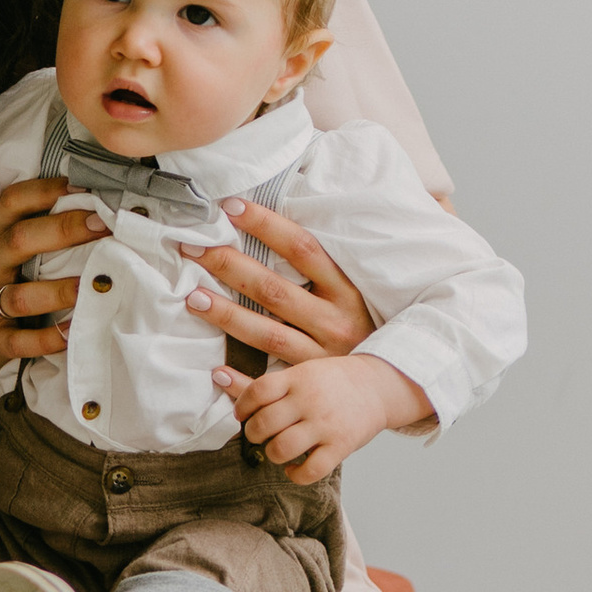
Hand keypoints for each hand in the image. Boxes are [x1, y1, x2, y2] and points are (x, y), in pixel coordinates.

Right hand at [0, 173, 104, 364]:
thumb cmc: (21, 278)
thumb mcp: (27, 248)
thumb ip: (55, 227)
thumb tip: (110, 207)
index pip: (13, 201)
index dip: (46, 191)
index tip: (86, 190)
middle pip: (18, 240)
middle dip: (62, 230)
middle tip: (103, 226)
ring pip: (19, 296)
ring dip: (58, 291)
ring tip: (92, 286)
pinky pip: (20, 341)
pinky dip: (49, 338)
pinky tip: (75, 332)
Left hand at [179, 200, 377, 365]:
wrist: (398, 379)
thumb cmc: (369, 324)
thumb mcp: (355, 290)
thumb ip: (322, 265)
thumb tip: (275, 224)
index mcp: (347, 289)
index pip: (303, 249)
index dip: (267, 226)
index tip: (232, 207)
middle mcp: (334, 321)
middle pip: (274, 289)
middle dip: (230, 266)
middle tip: (193, 248)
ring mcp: (322, 356)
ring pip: (267, 333)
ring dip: (227, 316)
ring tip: (193, 298)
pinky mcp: (311, 384)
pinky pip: (272, 382)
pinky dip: (243, 379)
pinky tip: (216, 370)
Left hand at [223, 350, 432, 486]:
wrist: (380, 385)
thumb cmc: (333, 381)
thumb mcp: (301, 372)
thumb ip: (264, 382)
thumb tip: (217, 374)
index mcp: (299, 377)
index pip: (257, 392)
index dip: (243, 407)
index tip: (243, 414)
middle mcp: (310, 400)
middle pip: (264, 423)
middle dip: (254, 434)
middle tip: (260, 434)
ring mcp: (326, 425)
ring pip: (281, 449)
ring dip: (272, 453)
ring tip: (277, 449)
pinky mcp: (340, 447)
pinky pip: (308, 471)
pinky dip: (294, 474)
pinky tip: (294, 467)